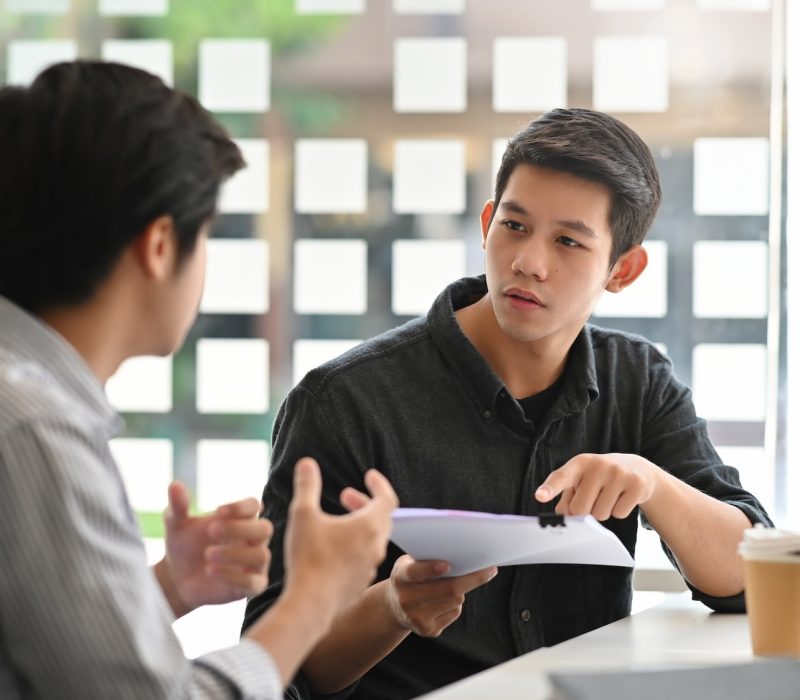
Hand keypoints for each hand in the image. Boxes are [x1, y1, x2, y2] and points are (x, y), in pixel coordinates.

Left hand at [161, 481, 272, 614]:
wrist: (176, 578)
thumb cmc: (183, 545)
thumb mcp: (176, 524)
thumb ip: (178, 506)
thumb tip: (174, 484)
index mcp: (240, 519)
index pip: (254, 506)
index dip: (240, 507)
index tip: (218, 510)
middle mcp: (252, 539)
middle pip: (265, 529)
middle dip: (240, 529)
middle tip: (212, 530)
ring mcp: (254, 563)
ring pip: (262, 555)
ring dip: (235, 553)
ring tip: (208, 554)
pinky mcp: (251, 586)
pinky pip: (255, 582)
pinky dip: (234, 576)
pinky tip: (211, 570)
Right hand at [283, 458, 397, 627]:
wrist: (310, 604)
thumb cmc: (308, 557)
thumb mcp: (303, 514)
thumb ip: (307, 486)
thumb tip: (307, 463)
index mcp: (369, 525)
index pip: (387, 498)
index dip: (379, 484)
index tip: (369, 475)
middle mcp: (376, 545)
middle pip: (381, 517)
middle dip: (364, 502)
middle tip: (345, 495)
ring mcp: (371, 565)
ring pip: (374, 538)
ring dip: (360, 524)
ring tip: (340, 520)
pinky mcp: (361, 581)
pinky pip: (366, 556)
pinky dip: (356, 544)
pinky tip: (335, 547)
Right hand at [382, 556, 496, 636]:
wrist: (394, 607)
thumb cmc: (410, 578)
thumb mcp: (410, 565)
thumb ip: (428, 561)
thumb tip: (464, 558)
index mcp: (400, 578)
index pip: (415, 572)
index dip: (430, 568)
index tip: (447, 565)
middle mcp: (406, 600)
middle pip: (447, 589)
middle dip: (472, 578)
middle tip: (490, 570)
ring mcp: (417, 618)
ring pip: (455, 600)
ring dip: (460, 591)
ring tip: (449, 585)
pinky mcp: (428, 630)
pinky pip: (454, 613)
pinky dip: (454, 603)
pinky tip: (442, 601)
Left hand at [534, 453, 658, 520]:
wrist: (637, 468)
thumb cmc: (600, 477)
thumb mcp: (581, 481)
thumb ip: (566, 498)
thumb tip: (563, 515)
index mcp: (580, 463)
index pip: (561, 477)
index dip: (550, 488)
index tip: (540, 496)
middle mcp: (598, 465)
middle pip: (580, 509)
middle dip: (585, 511)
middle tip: (594, 498)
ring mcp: (619, 473)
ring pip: (601, 514)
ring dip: (603, 512)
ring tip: (609, 495)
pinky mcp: (636, 484)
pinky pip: (619, 514)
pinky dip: (619, 511)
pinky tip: (622, 497)